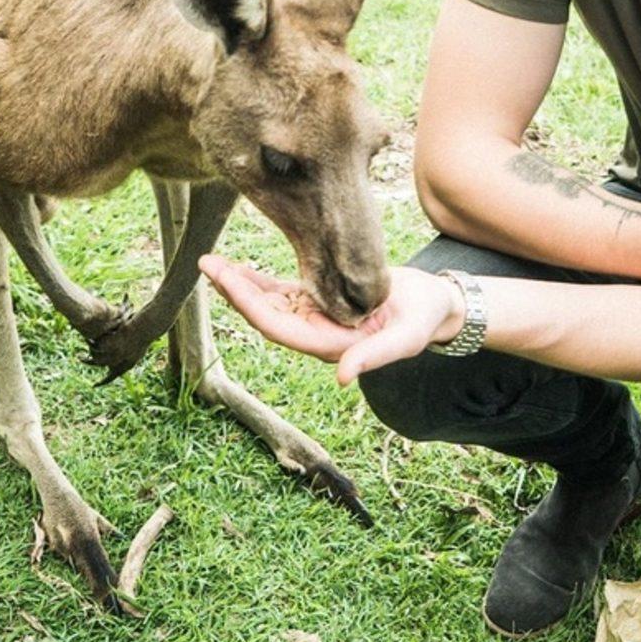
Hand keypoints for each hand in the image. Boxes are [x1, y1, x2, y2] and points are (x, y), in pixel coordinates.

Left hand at [198, 258, 464, 384]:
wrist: (434, 306)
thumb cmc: (423, 321)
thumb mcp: (406, 339)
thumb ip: (375, 357)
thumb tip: (341, 378)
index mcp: (329, 344)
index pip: (278, 327)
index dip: (249, 305)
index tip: (226, 281)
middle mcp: (315, 332)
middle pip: (265, 314)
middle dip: (234, 291)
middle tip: (207, 264)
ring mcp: (315, 316)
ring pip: (268, 304)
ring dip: (240, 285)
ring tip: (213, 263)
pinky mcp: (321, 300)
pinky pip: (283, 293)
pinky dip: (260, 282)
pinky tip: (240, 268)